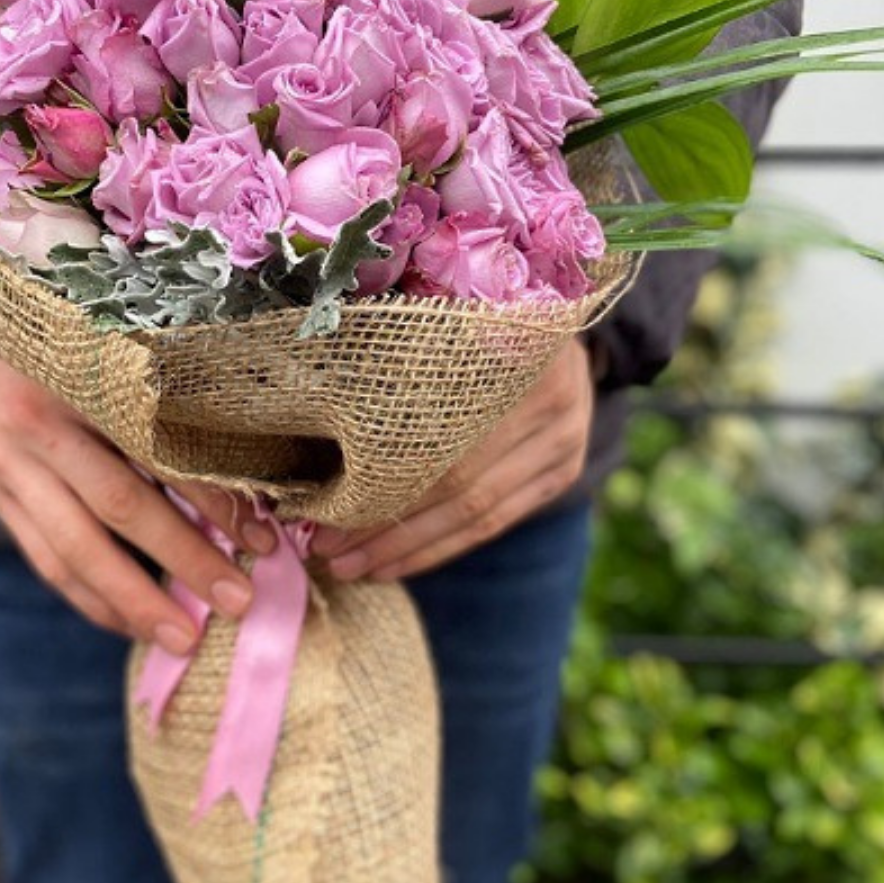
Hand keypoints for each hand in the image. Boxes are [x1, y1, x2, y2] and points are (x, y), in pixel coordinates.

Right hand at [0, 354, 274, 652]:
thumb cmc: (76, 364)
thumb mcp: (119, 367)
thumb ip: (168, 417)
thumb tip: (249, 491)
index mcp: (85, 381)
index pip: (159, 449)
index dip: (212, 498)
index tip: (263, 539)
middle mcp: (41, 425)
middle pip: (120, 503)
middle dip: (184, 559)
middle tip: (238, 601)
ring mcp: (9, 466)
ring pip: (76, 548)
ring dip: (135, 600)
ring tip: (183, 637)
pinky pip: (46, 562)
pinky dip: (91, 600)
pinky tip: (130, 626)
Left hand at [313, 340, 594, 582]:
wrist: (554, 319)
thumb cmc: (474, 314)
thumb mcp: (444, 317)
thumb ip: (402, 354)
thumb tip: (318, 399)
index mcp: (516, 354)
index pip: (441, 438)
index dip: (380, 478)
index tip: (320, 506)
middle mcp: (553, 403)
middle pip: (458, 485)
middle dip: (386, 527)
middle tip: (327, 553)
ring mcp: (565, 442)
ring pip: (478, 515)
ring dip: (409, 549)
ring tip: (353, 569)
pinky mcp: (563, 471)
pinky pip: (497, 523)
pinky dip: (442, 547)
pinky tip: (396, 564)